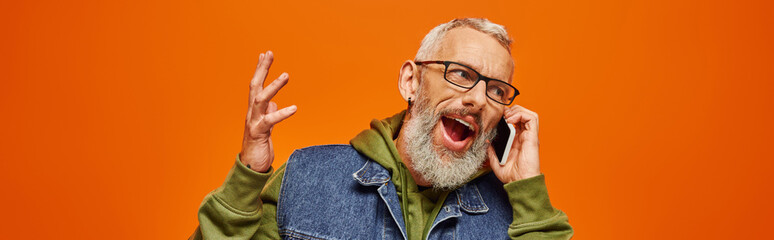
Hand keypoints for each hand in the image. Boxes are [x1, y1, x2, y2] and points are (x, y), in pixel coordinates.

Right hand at [240, 51, 296, 171]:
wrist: (251, 168)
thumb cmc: (258, 147)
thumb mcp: (265, 128)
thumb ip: (268, 114)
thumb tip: (274, 104)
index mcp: (254, 111)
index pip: (256, 85)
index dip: (260, 69)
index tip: (265, 54)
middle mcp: (251, 113)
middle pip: (255, 86)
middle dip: (262, 69)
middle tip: (269, 53)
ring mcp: (253, 123)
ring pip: (261, 99)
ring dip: (273, 86)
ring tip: (286, 75)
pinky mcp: (258, 134)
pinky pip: (270, 121)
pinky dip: (282, 113)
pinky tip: (294, 108)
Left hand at [487, 105, 540, 182]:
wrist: (520, 182)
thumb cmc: (511, 175)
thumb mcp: (496, 161)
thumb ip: (492, 151)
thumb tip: (488, 142)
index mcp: (517, 140)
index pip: (516, 121)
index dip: (508, 115)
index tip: (497, 117)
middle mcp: (524, 136)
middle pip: (523, 115)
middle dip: (512, 110)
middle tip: (502, 115)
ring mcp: (530, 136)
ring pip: (529, 114)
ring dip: (517, 110)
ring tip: (507, 116)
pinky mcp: (533, 137)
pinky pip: (532, 118)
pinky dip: (521, 114)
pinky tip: (511, 120)